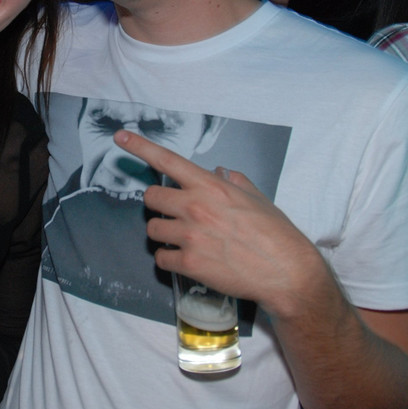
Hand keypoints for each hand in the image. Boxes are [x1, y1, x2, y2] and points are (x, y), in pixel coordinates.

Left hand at [114, 129, 326, 319]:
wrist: (286, 271)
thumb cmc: (276, 233)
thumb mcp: (256, 197)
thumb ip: (232, 182)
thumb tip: (218, 173)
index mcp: (211, 187)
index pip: (167, 160)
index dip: (140, 146)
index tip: (121, 136)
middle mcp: (196, 207)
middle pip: (151, 197)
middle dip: (159, 204)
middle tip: (175, 212)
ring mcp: (190, 236)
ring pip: (152, 229)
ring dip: (163, 233)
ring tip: (185, 239)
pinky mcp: (189, 264)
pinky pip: (160, 257)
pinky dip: (169, 258)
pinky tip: (186, 259)